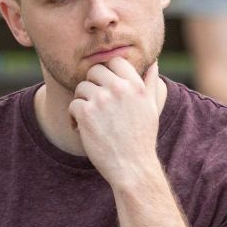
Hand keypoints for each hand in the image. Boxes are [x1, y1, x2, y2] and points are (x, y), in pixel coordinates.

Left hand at [69, 59, 162, 191]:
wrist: (132, 166)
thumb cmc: (141, 138)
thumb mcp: (151, 108)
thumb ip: (150, 83)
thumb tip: (153, 63)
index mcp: (135, 85)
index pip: (115, 60)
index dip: (107, 72)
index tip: (106, 88)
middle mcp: (119, 88)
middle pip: (94, 71)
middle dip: (92, 85)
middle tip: (96, 105)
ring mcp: (101, 99)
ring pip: (81, 88)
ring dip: (82, 102)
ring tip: (91, 120)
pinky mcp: (86, 113)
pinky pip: (73, 105)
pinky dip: (74, 118)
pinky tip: (84, 130)